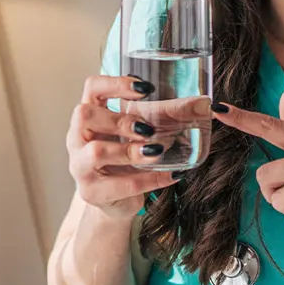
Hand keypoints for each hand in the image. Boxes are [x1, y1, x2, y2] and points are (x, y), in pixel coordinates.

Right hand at [67, 75, 181, 220]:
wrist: (115, 201)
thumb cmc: (127, 159)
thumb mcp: (140, 135)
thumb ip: (165, 118)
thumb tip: (206, 104)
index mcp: (89, 117)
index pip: (91, 88)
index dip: (115, 83)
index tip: (146, 88)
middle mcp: (77, 138)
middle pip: (85, 115)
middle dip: (120, 119)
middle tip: (148, 128)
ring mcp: (79, 166)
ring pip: (97, 151)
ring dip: (131, 150)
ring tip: (156, 152)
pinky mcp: (91, 192)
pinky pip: (119, 184)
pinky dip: (149, 179)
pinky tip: (171, 175)